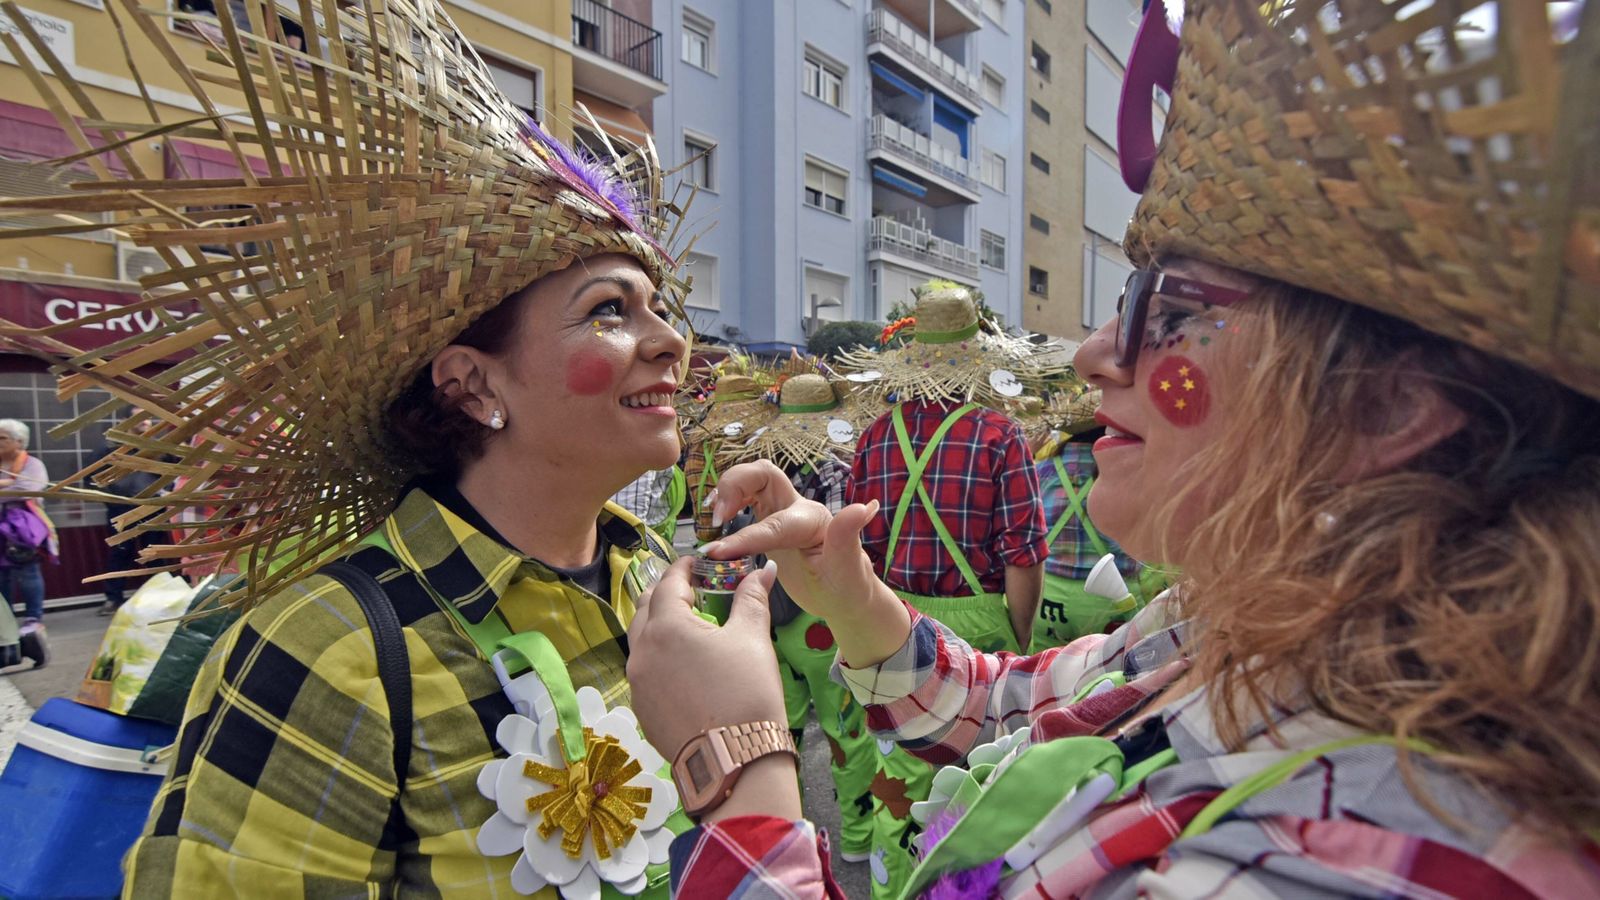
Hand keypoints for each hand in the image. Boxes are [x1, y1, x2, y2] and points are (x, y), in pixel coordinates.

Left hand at [626, 556, 801, 822]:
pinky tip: (682, 665)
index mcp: (667, 626)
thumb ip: (752, 598)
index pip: (669, 583)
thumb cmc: (746, 692)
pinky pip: (644, 671)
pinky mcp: (641, 709)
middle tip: (690, 590)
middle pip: (646, 608)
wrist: (735, 761)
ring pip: (641, 641)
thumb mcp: (752, 639)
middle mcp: (642, 651)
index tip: (696, 562)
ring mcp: (637, 683)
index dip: (683, 568)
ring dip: (659, 625)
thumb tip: (762, 570)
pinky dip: (658, 657)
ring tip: (685, 626)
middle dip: (666, 593)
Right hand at [703, 461, 911, 667]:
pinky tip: (716, 521)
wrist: (845, 597)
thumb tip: (864, 507)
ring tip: (712, 520)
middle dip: (734, 485)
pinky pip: (745, 498)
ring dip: (727, 491)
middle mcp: (797, 508)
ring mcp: (782, 511)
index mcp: (813, 521)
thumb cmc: (847, 588)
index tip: (717, 553)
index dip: (744, 536)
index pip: (772, 524)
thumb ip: (847, 538)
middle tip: (715, 519)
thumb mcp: (848, 571)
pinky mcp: (770, 520)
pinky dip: (727, 502)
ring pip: (751, 480)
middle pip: (763, 473)